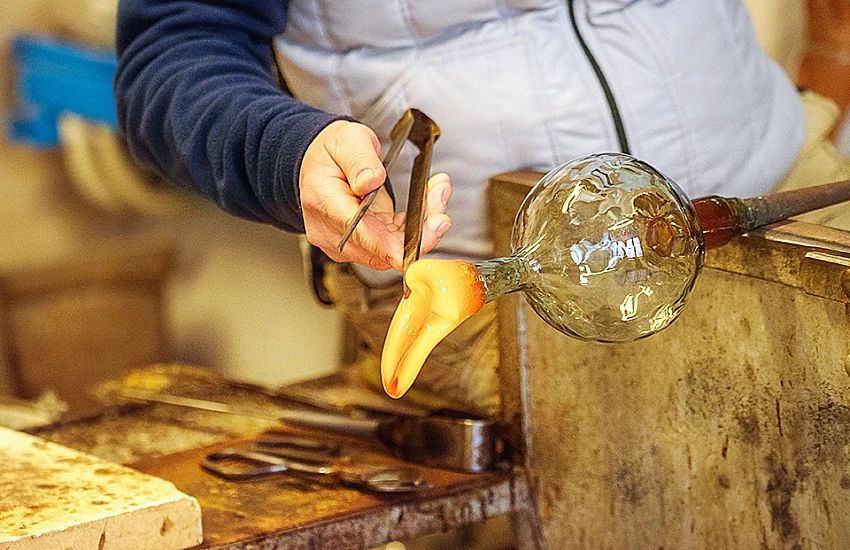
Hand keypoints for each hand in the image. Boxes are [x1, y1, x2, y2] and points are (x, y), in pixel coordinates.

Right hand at [299, 120, 451, 270]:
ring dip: (422, 226)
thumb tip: (370, 182)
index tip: (423, 238)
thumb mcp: (347, 141)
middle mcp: (332, 231)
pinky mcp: (360, 243)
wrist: (318, 162)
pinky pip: (393, 244)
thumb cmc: (331, 151)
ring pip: (393, 249)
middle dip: (420, 228)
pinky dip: (414, 227)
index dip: (393, 245)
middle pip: (383, 248)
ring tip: (438, 191)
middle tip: (441, 195)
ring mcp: (345, 242)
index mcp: (325, 203)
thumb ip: (360, 161)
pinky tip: (427, 203)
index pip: (360, 233)